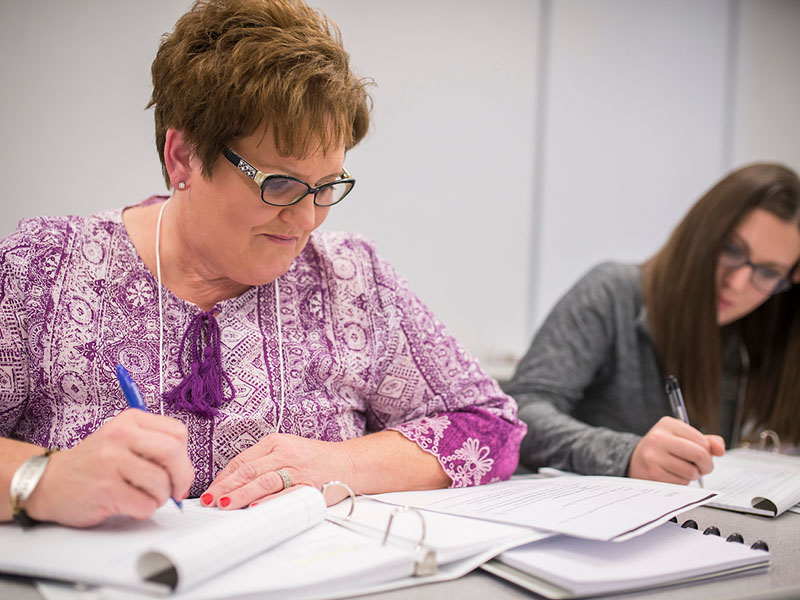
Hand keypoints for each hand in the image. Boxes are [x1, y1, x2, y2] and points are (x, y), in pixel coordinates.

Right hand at [24, 410, 193, 526]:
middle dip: (183, 477)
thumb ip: (154, 445)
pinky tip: (130, 505)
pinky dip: (145, 510)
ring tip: (144, 496)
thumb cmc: (93, 463)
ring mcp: (111, 462)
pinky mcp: (106, 490)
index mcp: (130, 420)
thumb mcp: (122, 439)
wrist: (49, 482)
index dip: (185, 455)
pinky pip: (145, 504)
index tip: (179, 469)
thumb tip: (186, 470)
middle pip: (173, 452)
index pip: (178, 432)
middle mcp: (120, 437)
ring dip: (160, 497)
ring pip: (161, 483)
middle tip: (177, 490)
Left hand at [201, 433, 355, 509]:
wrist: (348, 463)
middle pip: (250, 470)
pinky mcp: (310, 485)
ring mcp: (298, 469)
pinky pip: (287, 494)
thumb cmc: (314, 459)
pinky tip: (258, 507)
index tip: (210, 491)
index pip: (242, 460)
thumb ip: (262, 462)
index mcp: (276, 442)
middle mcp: (285, 453)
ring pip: (264, 481)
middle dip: (227, 487)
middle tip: (210, 500)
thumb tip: (232, 483)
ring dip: (242, 494)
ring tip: (226, 504)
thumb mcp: (286, 450)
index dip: (223, 477)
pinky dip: (271, 501)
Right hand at [628, 416, 724, 484]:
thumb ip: (706, 441)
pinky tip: (673, 476)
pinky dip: (682, 483)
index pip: (702, 441)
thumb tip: (720, 449)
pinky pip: (680, 483)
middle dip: (707, 465)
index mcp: (667, 424)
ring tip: (683, 470)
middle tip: (702, 468)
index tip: (703, 455)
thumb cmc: (665, 449)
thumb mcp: (682, 437)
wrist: (636, 460)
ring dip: (693, 475)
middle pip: (699, 455)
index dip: (708, 452)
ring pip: (691, 472)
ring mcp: (653, 457)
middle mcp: (658, 438)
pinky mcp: (652, 475)